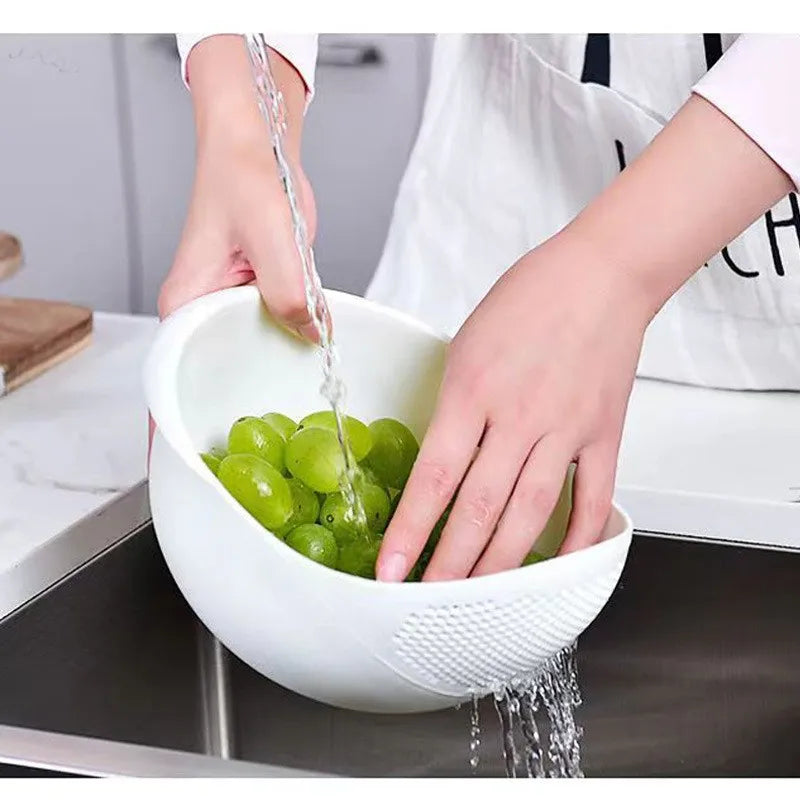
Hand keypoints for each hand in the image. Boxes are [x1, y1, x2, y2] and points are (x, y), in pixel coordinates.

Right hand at [151, 36, 314, 460]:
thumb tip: (313, 339)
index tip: (188, 467)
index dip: (178, 427)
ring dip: (268, 380)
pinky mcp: (258, 297)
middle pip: (212, 375)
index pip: (174, 379)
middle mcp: (203, 312)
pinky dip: (290, 348)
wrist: (259, 146)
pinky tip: (311, 372)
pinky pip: (272, 333)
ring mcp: (230, 306)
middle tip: (260, 453)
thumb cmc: (245, 179)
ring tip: (289, 426)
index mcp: (187, 306)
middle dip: (231, 412)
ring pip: (247, 356)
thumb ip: (291, 296)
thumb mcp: (274, 241)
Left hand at [376, 233, 648, 581]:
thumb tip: (442, 463)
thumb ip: (455, 408)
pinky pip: (593, 497)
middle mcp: (519, 416)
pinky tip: (559, 566)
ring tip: (477, 598)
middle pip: (480, 507)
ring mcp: (566, 429)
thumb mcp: (466, 344)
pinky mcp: (605, 434)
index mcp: (474, 389)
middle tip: (428, 601)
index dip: (410, 530)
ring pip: (530, 513)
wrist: (601, 273)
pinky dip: (579, 537)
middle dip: (450, 563)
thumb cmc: (529, 297)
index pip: (435, 478)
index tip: (390, 569)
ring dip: (501, 563)